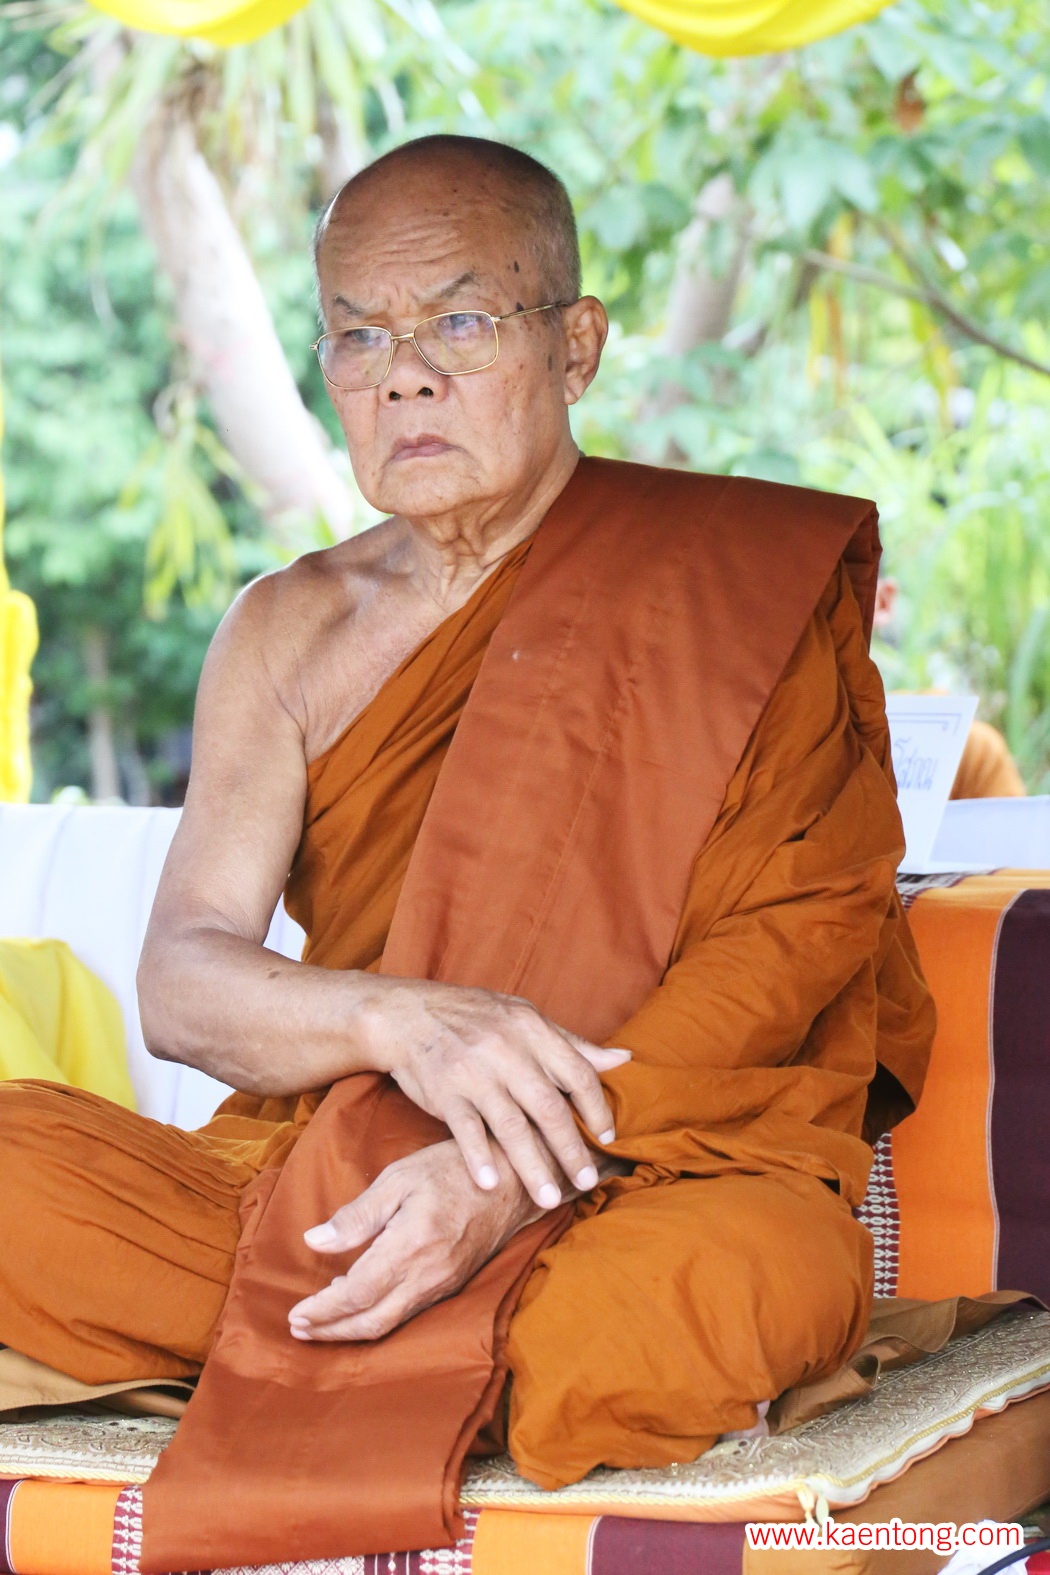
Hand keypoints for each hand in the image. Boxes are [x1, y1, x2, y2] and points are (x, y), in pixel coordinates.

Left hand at [288, 1139, 539, 1341]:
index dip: (323, 1310)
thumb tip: (314, 1241)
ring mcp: (442, 1284)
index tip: (296, 1314)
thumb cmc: (452, 1169)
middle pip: (371, 1321)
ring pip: (390, 1323)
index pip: (356, 1293)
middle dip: (332, 1330)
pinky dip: (377, 1316)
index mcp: (410, 1246)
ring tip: (322, 1321)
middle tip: (299, 1329)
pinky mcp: (452, 1285)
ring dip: (352, 1328)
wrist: (514, 1180)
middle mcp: (427, 1275)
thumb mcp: (399, 1178)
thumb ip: (357, 1215)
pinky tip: (360, 1301)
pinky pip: (408, 1313)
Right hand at [362, 978, 629, 1209]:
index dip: (597, 1107)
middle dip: (571, 1149)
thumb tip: (624, 1060)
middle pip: (548, 1107)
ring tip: (549, 1198)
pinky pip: (465, 1129)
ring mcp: (474, 1071)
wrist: (408, 1013)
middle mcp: (506, 1049)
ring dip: (532, 1166)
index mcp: (532, 1029)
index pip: (577, 1071)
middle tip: (586, 1181)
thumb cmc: (475, 1017)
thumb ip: (572, 1043)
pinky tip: (490, 1183)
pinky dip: (478, 1157)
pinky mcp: (444, 1091)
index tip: (608, 1137)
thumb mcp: (524, 1017)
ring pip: (510, 1126)